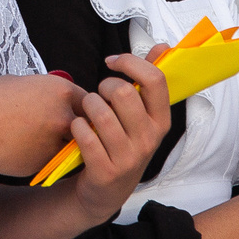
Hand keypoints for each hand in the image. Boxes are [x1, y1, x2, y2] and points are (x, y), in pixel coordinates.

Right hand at [0, 73, 88, 176]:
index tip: (75, 110)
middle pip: (86, 126)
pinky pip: (49, 160)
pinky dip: (40, 157)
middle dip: (78, 128)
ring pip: (68, 146)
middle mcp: (64, 116)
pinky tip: (21, 150)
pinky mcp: (44, 162)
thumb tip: (49, 98)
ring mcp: (56, 142)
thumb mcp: (21, 83)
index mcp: (61, 91)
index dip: (81, 106)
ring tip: (37, 140)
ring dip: (60, 145)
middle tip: (63, 130)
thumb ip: (43, 92)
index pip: (88, 100)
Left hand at [64, 53, 172, 225]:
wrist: (105, 192)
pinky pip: (84, 134)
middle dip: (104, 85)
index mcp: (161, 122)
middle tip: (99, 94)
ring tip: (87, 111)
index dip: (131, 62)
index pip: (155, 80)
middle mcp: (149, 140)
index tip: (112, 61)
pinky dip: (76, 126)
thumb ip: (150, 81)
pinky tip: (78, 129)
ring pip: (101, 111)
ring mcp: (129, 157)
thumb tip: (163, 46)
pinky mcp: (106, 171)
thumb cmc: (122, 143)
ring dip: (87, 105)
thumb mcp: (141, 116)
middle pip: (124, 92)